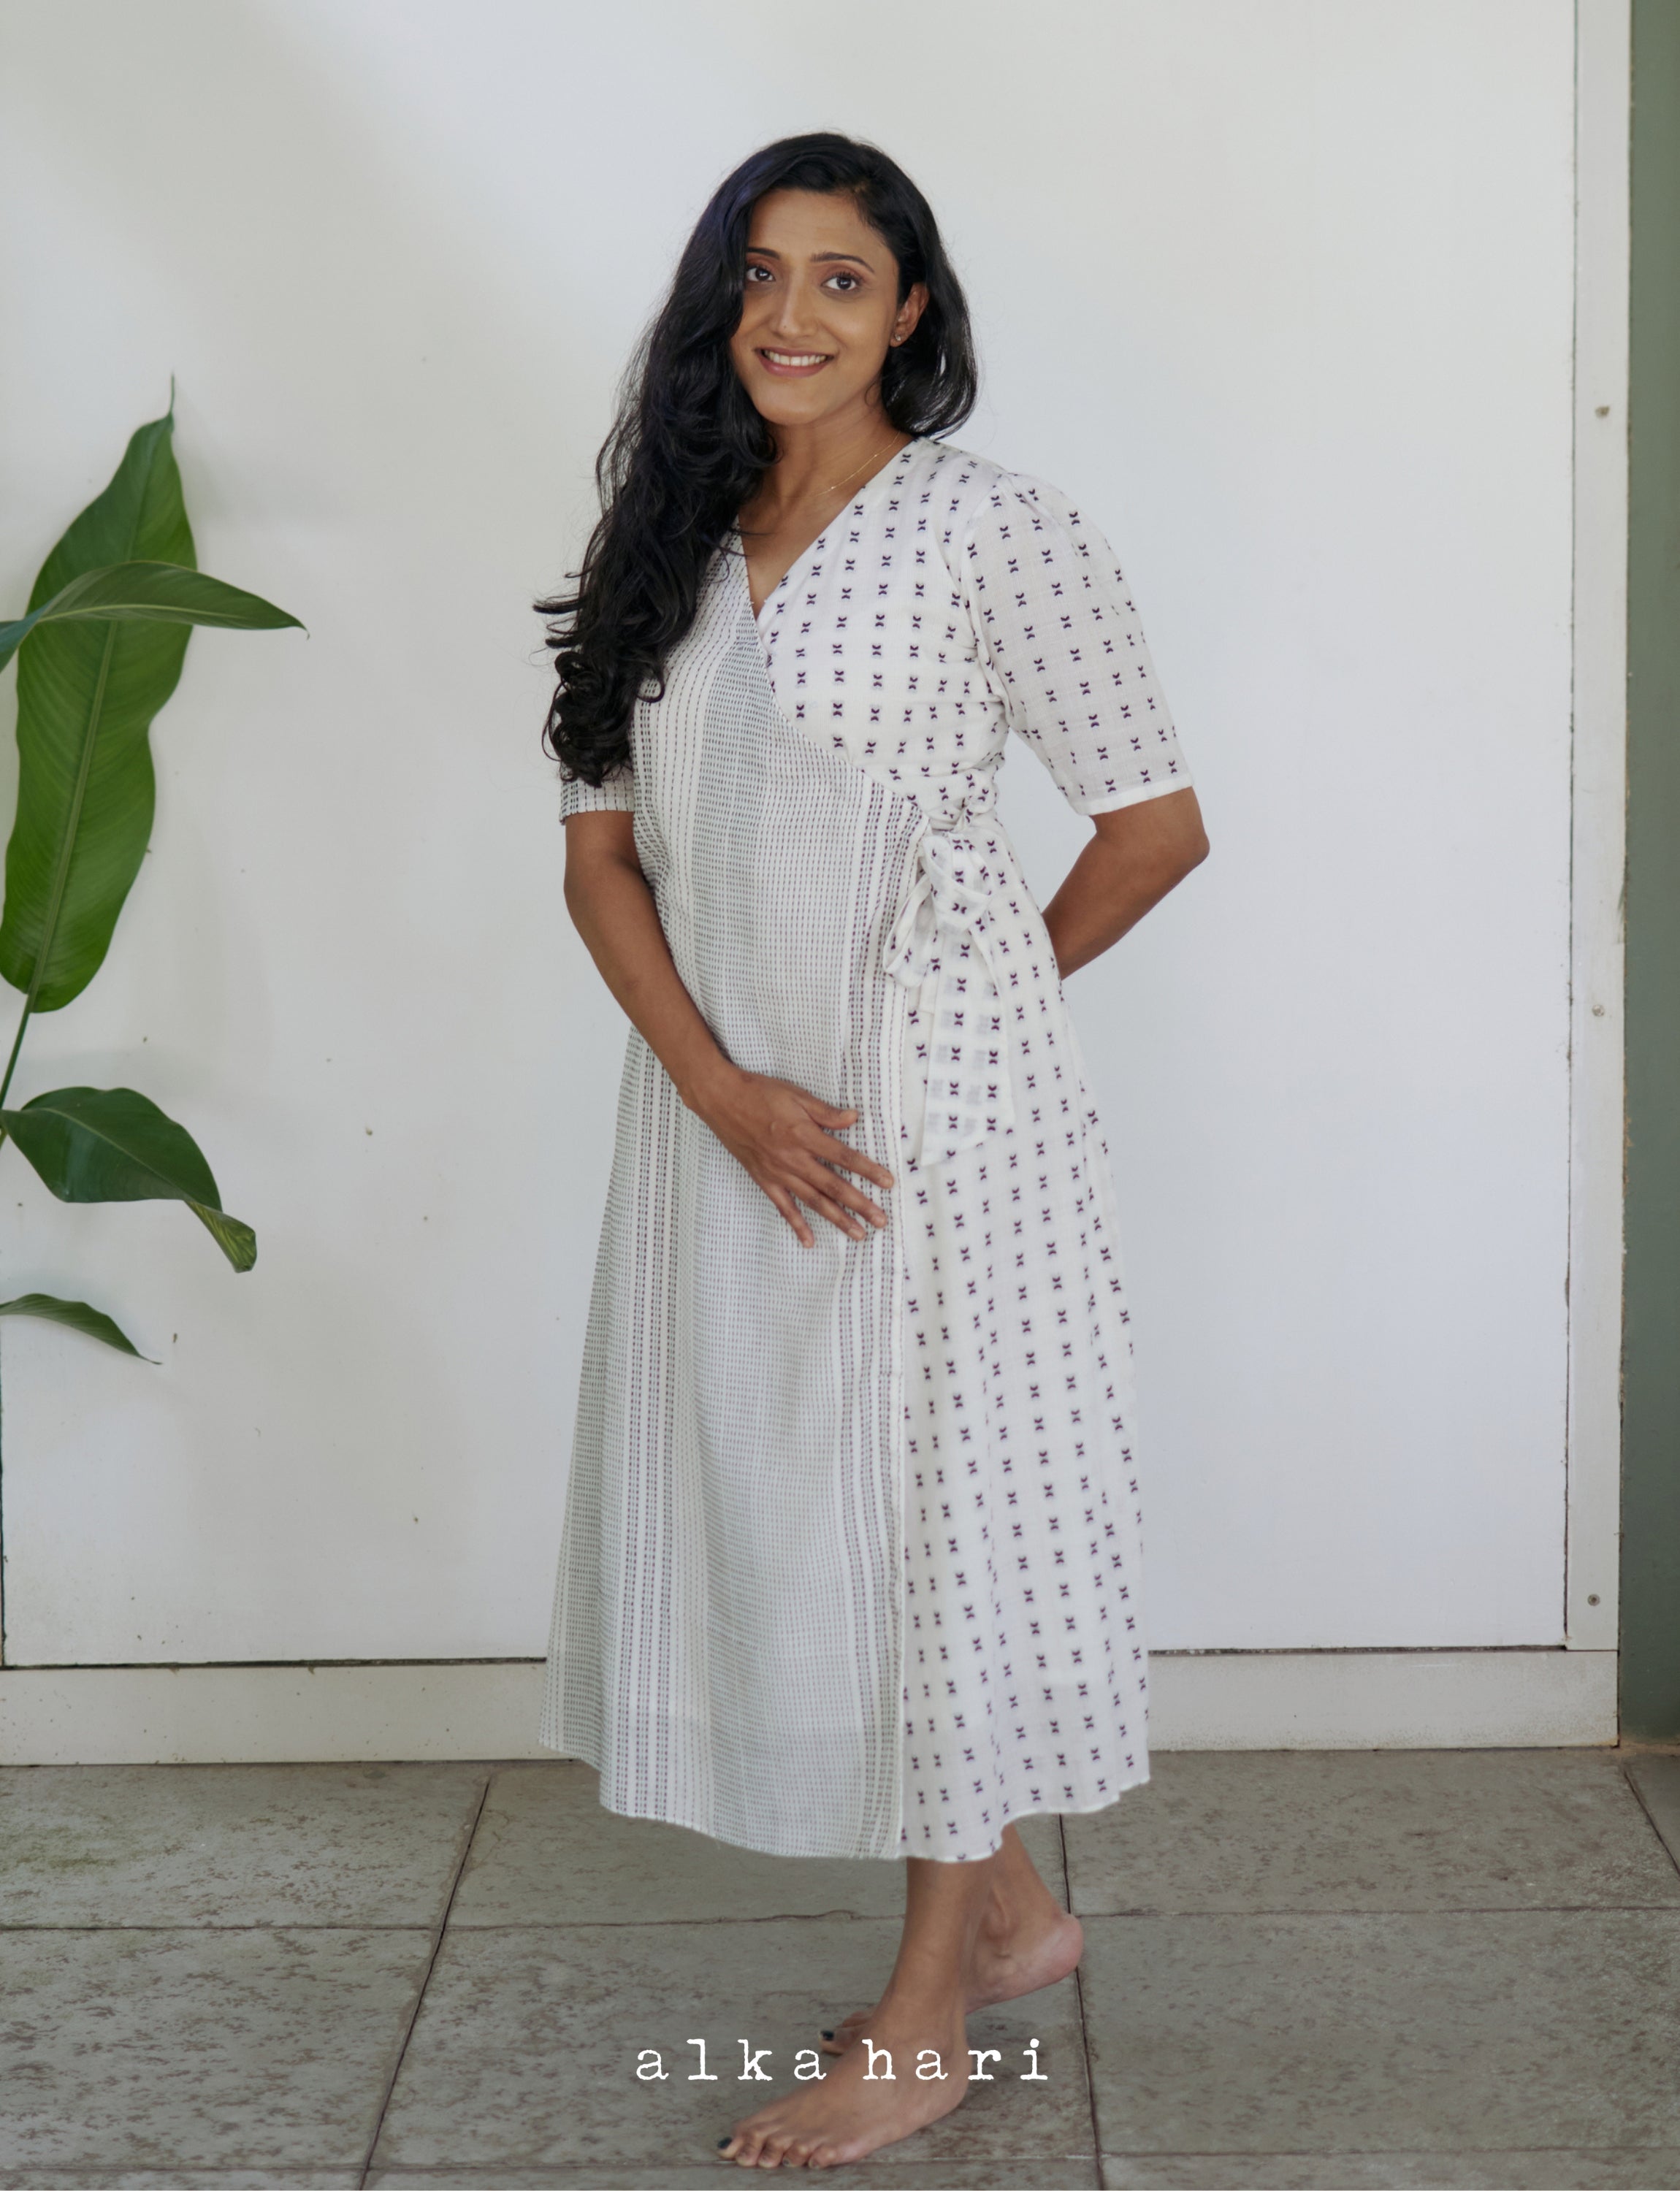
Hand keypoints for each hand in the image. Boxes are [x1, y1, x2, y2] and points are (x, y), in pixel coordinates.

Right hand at [694, 1066, 894, 1247]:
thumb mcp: (797, 1095)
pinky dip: (796, 1225)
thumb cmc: (759, 1093)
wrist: (721, 1100)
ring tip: (857, 1233)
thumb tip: (854, 1119)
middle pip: (833, 1186)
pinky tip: (809, 1241)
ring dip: (837, 1218)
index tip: (888, 1182)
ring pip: (813, 1201)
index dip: (868, 1170)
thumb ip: (826, 1112)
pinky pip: (783, 1207)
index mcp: (804, 1135)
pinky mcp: (763, 1179)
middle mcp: (793, 1159)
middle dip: (860, 1204)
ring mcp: (778, 1172)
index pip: (844, 1157)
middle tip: (881, 1220)